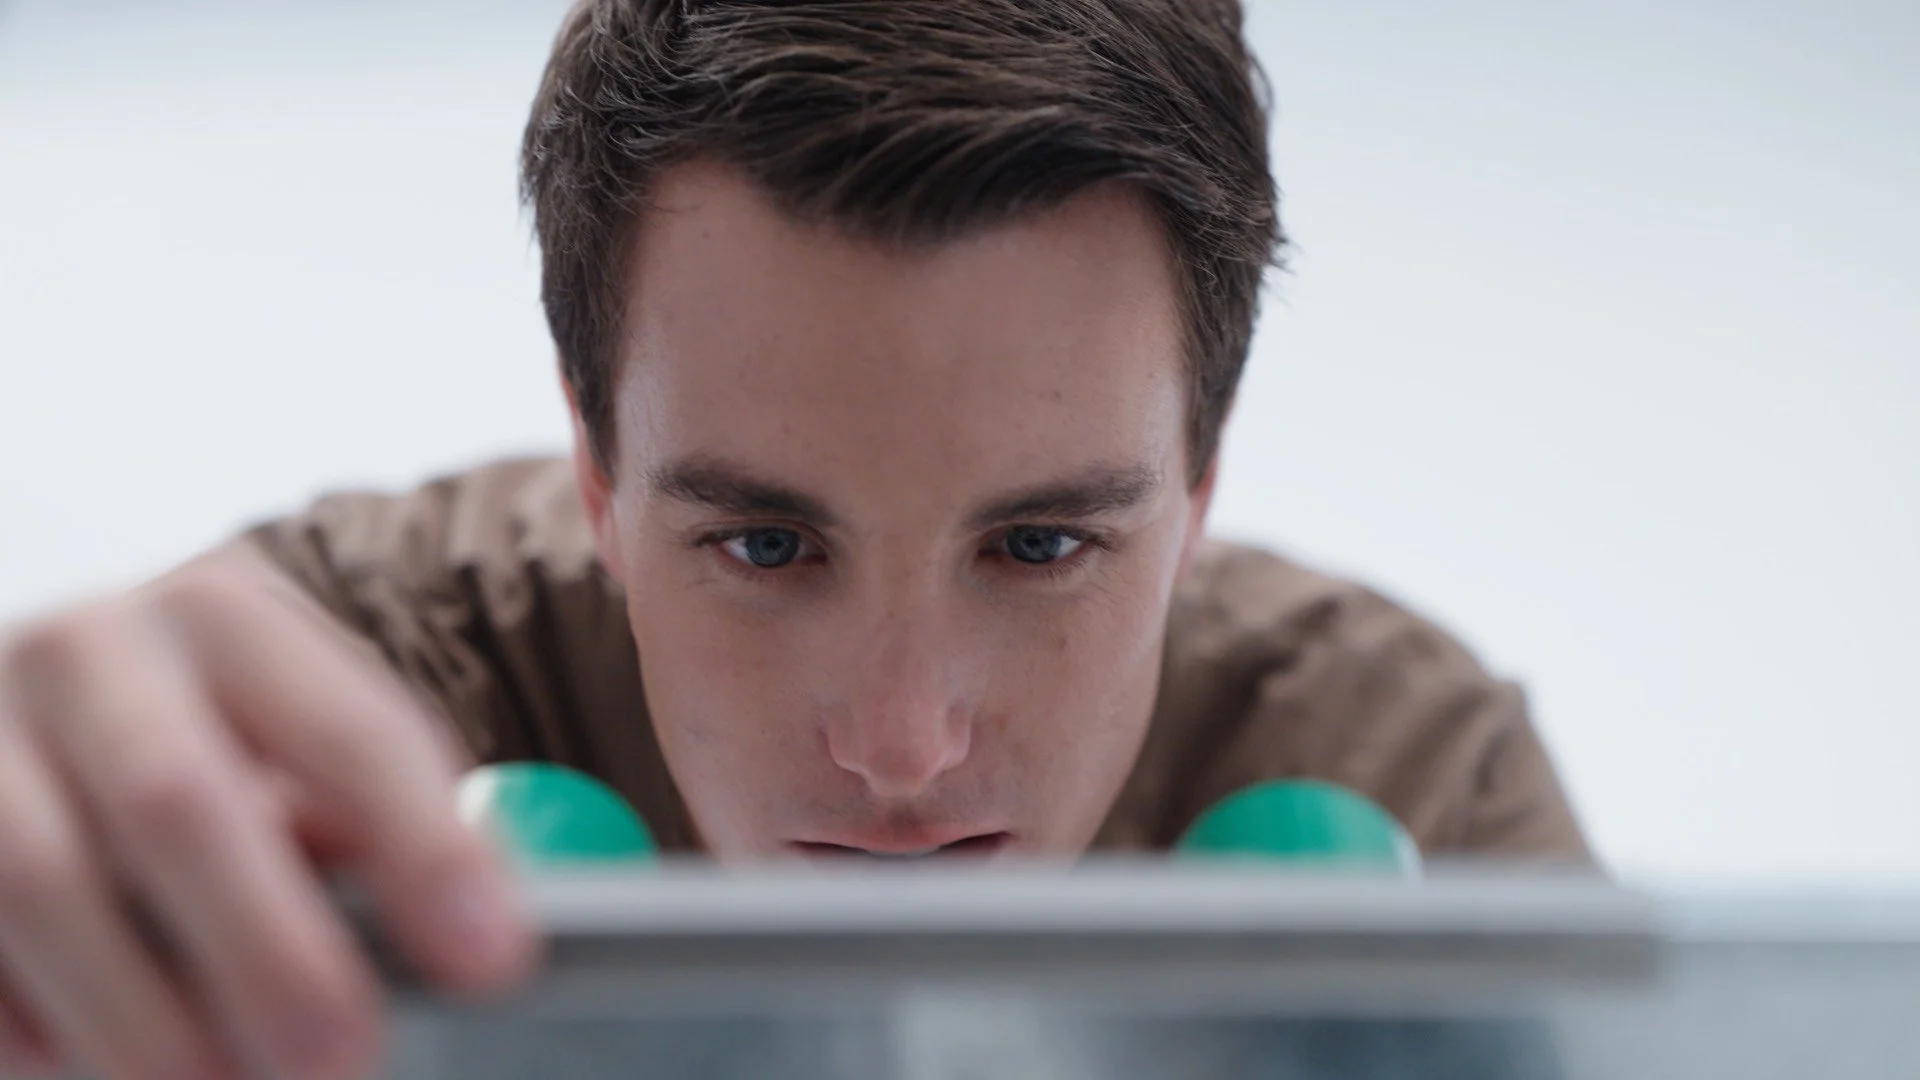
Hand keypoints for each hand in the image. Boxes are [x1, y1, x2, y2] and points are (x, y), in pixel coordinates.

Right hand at [0, 545, 535, 1079]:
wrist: (36, 707)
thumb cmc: (205, 736)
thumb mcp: (296, 741)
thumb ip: (369, 820)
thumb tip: (469, 937)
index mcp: (228, 619)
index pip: (349, 731)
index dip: (426, 848)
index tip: (492, 959)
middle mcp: (90, 652)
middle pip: (178, 803)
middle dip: (269, 950)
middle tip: (344, 1059)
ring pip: (46, 884)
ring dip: (141, 1016)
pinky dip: (31, 1027)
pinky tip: (93, 1068)